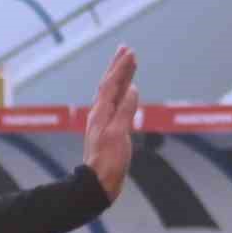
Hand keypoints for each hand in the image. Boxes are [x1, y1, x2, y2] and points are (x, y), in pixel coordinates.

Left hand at [83, 46, 137, 202]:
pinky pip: (116, 105)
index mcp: (101, 113)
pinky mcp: (109, 131)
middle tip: (125, 49)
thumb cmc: (108, 161)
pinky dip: (122, 94)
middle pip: (109, 85)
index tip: (130, 52)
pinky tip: (127, 92)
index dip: (121, 68)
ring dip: (120, 78)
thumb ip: (125, 111)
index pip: (111, 84)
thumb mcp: (118, 134)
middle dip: (118, 67)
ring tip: (128, 64)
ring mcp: (104, 122)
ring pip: (113, 94)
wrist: (99, 183)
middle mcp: (100, 115)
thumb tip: (132, 89)